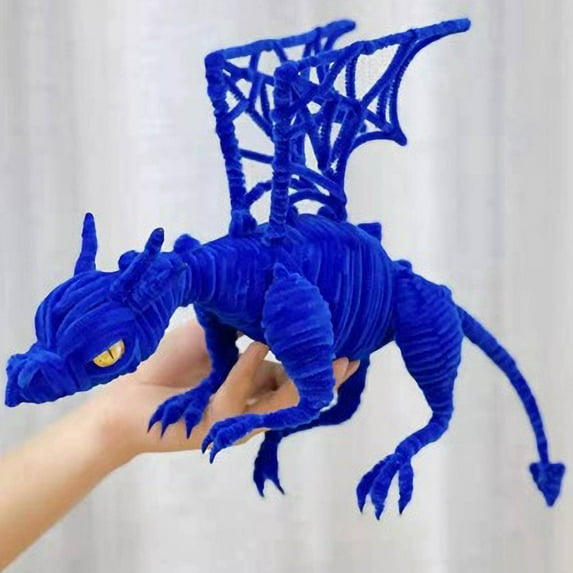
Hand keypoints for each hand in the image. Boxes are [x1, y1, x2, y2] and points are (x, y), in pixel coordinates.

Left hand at [84, 321, 358, 464]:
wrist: (126, 395)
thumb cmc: (169, 362)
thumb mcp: (213, 333)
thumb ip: (242, 324)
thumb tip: (273, 298)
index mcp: (253, 382)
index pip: (292, 372)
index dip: (315, 358)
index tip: (340, 338)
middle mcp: (253, 403)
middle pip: (298, 392)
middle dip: (326, 375)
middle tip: (352, 355)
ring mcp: (239, 418)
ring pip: (283, 402)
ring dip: (306, 378)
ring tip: (333, 357)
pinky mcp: (220, 425)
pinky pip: (242, 394)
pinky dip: (250, 366)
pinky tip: (259, 345)